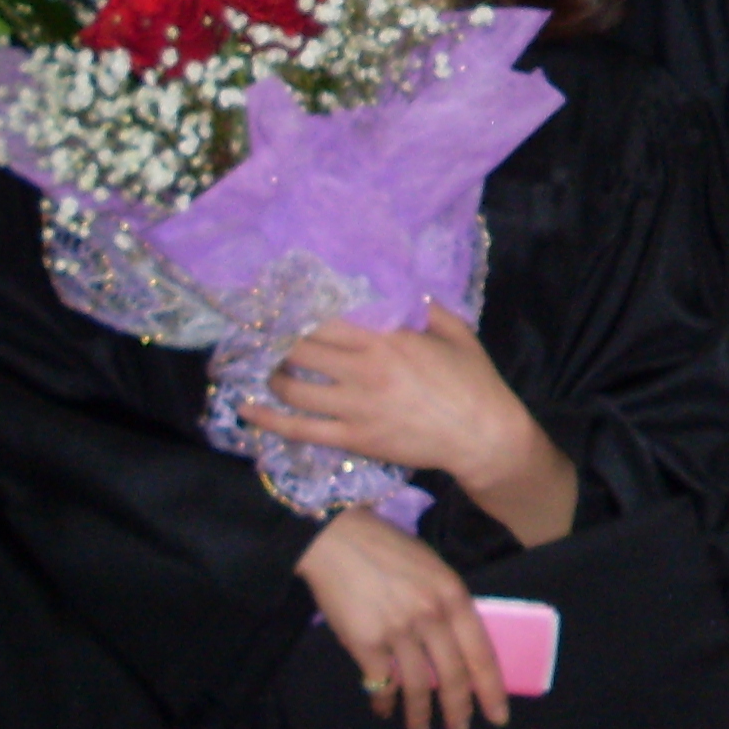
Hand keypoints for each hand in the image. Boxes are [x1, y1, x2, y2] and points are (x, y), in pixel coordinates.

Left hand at [241, 304, 577, 546]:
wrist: (481, 435)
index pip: (329, 318)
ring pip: (294, 386)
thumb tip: (403, 291)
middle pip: (302, 348)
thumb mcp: (457, 333)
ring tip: (265, 367)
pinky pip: (300, 428)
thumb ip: (427, 308)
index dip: (301, 309)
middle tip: (265, 335)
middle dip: (279, 339)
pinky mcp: (352, 438)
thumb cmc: (474, 381)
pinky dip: (269, 419)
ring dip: (271, 374)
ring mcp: (355, 406)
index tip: (284, 303)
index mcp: (388, 339)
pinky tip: (247, 410)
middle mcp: (364, 369)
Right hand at [297, 506, 509, 728]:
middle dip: (459, 711)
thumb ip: (449, 604)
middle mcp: (431, 616)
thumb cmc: (390, 550)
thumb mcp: (435, 569)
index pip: (482, 653)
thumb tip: (460, 644)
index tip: (498, 717)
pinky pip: (381, 683)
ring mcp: (398, 631)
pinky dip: (384, 701)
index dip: (491, 690)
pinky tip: (385, 710)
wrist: (339, 540)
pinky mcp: (365, 643)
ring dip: (420, 715)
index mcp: (454, 596)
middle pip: (453, 676)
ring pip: (417, 687)